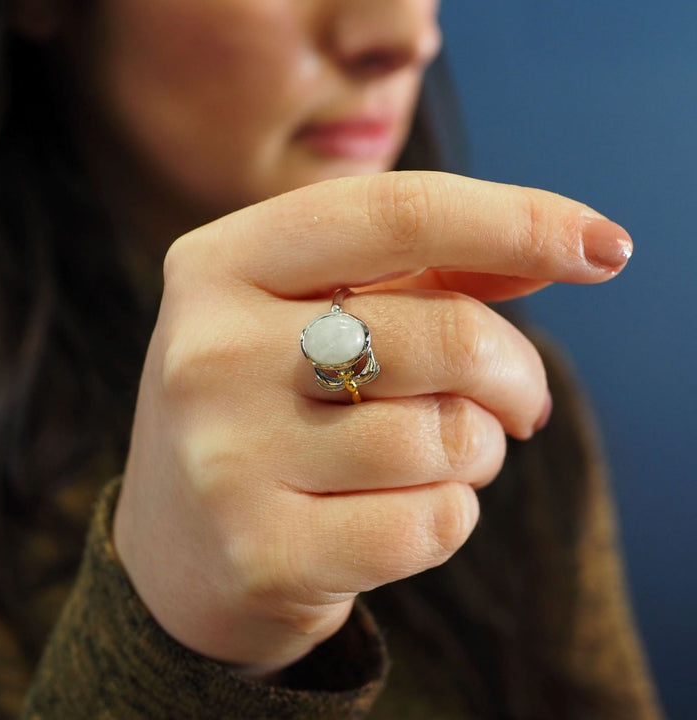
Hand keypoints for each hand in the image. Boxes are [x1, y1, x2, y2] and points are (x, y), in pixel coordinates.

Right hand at [113, 171, 631, 673]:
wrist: (178, 549)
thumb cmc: (265, 411)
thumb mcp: (311, 318)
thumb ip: (428, 275)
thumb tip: (562, 248)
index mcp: (219, 265)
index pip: (395, 213)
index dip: (516, 220)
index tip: (603, 246)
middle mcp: (207, 352)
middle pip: (443, 334)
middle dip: (514, 371)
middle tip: (515, 401)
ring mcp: (226, 457)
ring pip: (445, 438)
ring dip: (478, 449)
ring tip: (440, 458)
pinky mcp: (260, 554)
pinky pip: (430, 524)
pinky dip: (451, 514)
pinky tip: (404, 513)